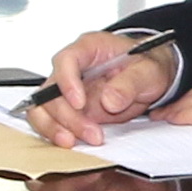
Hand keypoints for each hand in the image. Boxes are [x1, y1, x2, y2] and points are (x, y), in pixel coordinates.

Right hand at [29, 31, 182, 145]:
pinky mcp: (67, 108)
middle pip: (51, 90)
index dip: (67, 82)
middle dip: (67, 116)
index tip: (79, 104)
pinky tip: (72, 142)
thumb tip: (110, 101)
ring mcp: (66, 89)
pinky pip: (50, 120)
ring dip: (55, 127)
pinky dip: (56, 133)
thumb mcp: (149, 71)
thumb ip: (130, 83)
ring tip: (75, 142)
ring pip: (43, 108)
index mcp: (90, 48)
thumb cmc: (147, 66)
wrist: (148, 76)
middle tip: (92, 134)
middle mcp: (72, 67)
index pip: (66, 59)